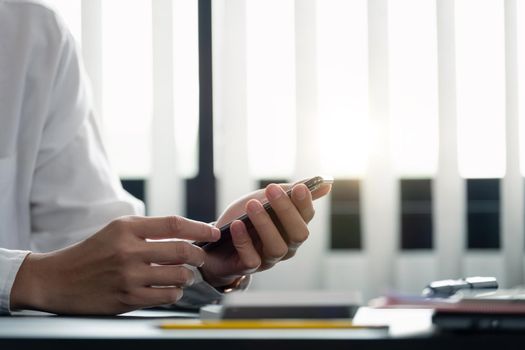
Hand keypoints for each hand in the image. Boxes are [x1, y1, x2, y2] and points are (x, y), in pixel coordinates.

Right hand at [10, 215, 219, 314]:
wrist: (57, 279)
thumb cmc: (92, 252)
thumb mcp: (116, 230)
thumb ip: (148, 230)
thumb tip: (186, 233)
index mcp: (127, 228)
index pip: (174, 224)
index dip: (199, 228)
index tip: (213, 233)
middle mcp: (129, 250)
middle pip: (181, 250)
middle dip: (199, 255)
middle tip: (201, 257)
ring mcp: (128, 276)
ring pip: (178, 275)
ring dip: (187, 276)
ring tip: (184, 275)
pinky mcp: (126, 298)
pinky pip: (166, 296)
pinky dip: (175, 293)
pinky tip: (170, 289)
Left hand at [199, 182, 330, 287]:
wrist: (217, 238)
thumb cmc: (247, 216)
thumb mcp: (267, 199)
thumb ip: (292, 192)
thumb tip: (327, 184)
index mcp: (293, 228)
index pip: (307, 217)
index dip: (305, 203)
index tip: (298, 187)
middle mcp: (286, 246)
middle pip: (298, 234)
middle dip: (286, 210)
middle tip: (271, 188)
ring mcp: (268, 259)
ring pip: (277, 247)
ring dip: (265, 224)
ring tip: (251, 205)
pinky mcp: (248, 267)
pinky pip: (251, 260)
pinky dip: (244, 241)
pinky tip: (236, 224)